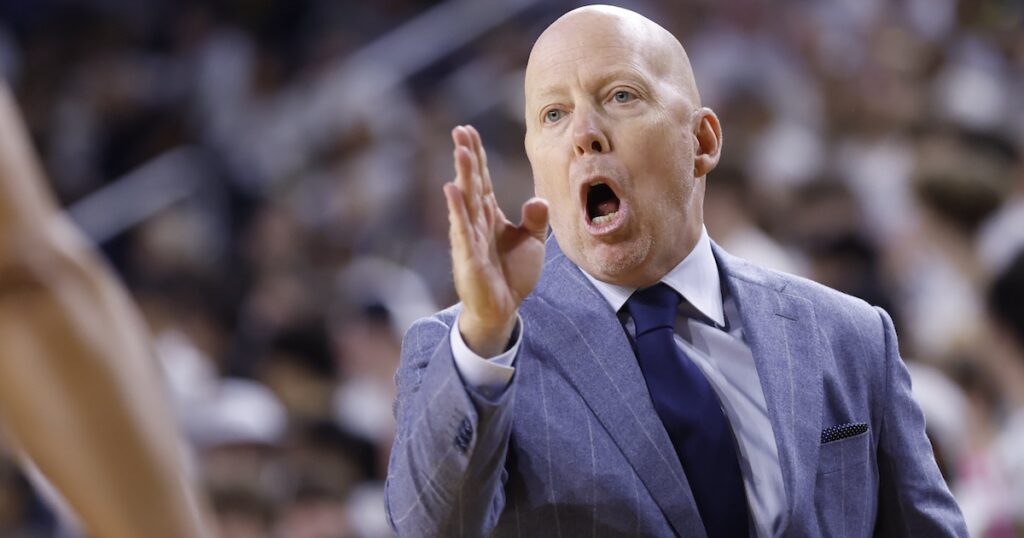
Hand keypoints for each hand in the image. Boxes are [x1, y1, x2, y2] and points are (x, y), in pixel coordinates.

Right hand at [444, 125, 547, 356]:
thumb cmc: (512, 275)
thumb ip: (536, 219)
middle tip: (460, 130)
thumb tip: (538, 199)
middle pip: (472, 184)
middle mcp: (476, 223)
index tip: (469, 131)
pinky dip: (458, 209)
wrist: (502, 310)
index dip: (477, 156)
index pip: (482, 181)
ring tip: (461, 151)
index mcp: (489, 217)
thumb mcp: (531, 243)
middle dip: (467, 157)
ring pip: (466, 201)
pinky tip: (451, 189)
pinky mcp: (469, 256)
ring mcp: (470, 238)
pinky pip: (464, 229)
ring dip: (463, 175)